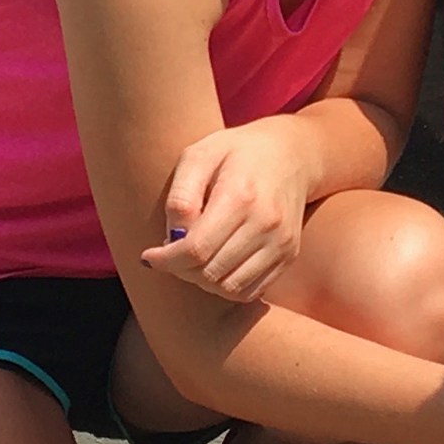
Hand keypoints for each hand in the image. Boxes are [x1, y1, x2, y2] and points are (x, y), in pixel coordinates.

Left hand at [140, 120, 318, 302]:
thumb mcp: (201, 155)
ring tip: (193, 259)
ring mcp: (281, 243)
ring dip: (202, 281)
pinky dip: (226, 286)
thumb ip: (181, 196)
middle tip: (171, 254)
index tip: (150, 256)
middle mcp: (265, 224)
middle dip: (181, 270)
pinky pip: (250, 291)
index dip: (167, 260)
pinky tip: (215, 265)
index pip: (196, 248)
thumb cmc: (238, 151)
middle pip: (211, 273)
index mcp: (240, 196)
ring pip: (230, 288)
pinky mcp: (288, 255)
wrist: (293, 153)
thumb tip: (172, 239)